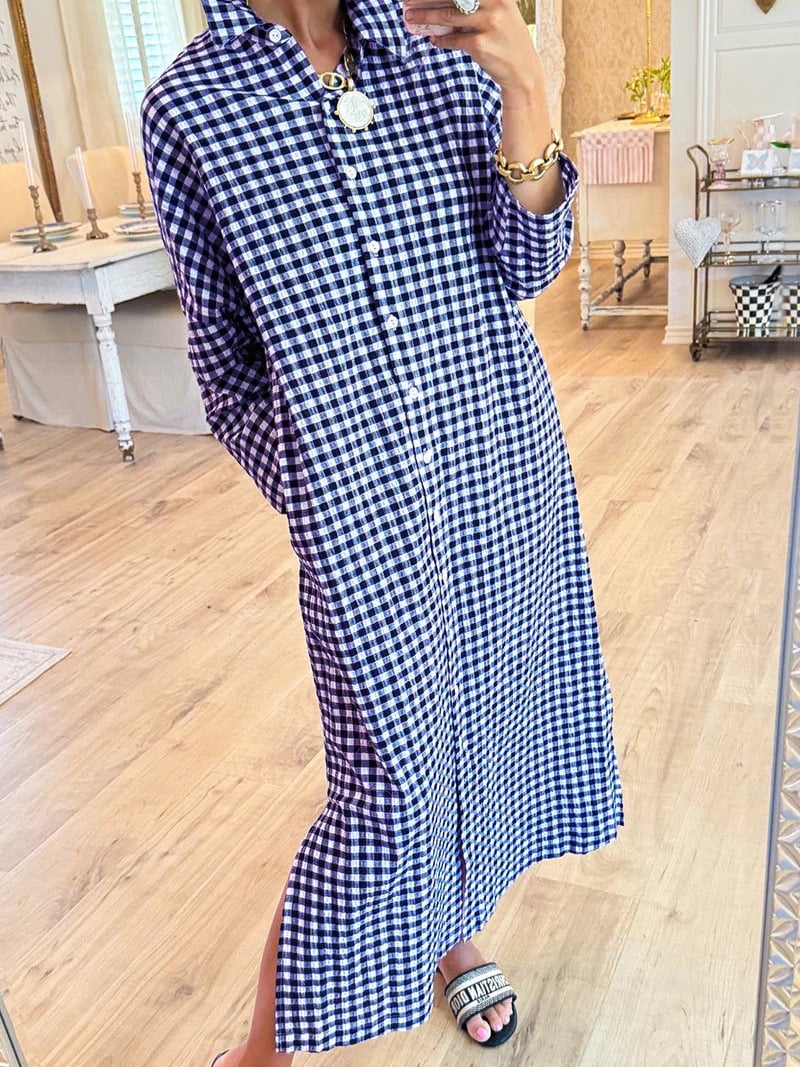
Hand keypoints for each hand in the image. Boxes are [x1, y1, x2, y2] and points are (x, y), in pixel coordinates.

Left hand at [402, 0, 540, 95]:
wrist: (523, 72)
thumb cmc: (506, 40)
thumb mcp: (496, 14)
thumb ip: (474, 6)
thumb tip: (438, 4)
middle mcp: (495, 2)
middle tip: (407, 1)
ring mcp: (488, 23)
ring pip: (448, 15)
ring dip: (426, 17)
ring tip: (410, 18)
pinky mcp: (480, 45)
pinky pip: (453, 39)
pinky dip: (441, 39)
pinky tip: (433, 39)